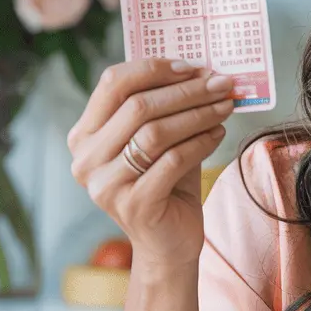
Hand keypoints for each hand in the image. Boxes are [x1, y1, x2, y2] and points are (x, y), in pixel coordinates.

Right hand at [67, 58, 234, 271]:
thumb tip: (202, 72)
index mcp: (85, 135)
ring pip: (155, 132)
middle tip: (222, 84)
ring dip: (198, 114)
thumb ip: (167, 108)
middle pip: (137, 106)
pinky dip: (201, 142)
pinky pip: (172, 160)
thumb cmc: (166, 184)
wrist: (168, 244)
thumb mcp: (160, 141)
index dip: (154, 69)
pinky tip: (219, 133)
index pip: (113, 84)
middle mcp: (86, 159)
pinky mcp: (134, 205)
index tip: (193, 67)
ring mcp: (106, 185)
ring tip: (225, 107)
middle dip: (186, 91)